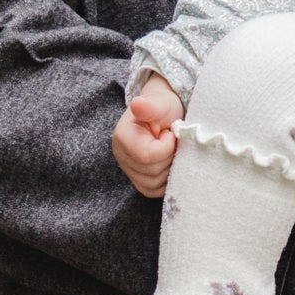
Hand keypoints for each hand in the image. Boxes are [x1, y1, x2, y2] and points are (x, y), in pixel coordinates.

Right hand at [113, 74, 181, 199]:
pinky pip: (155, 191)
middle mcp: (122, 156)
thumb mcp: (160, 104)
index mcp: (123, 137)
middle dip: (170, 156)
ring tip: (171, 150)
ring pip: (154, 185)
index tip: (170, 132)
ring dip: (170, 168)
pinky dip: (167, 180)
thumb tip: (137, 104)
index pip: (148, 156)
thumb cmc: (163, 108)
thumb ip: (150, 107)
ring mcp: (129, 171)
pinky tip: (171, 162)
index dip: (167, 146)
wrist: (164, 113)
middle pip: (152, 173)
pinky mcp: (140, 181)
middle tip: (173, 141)